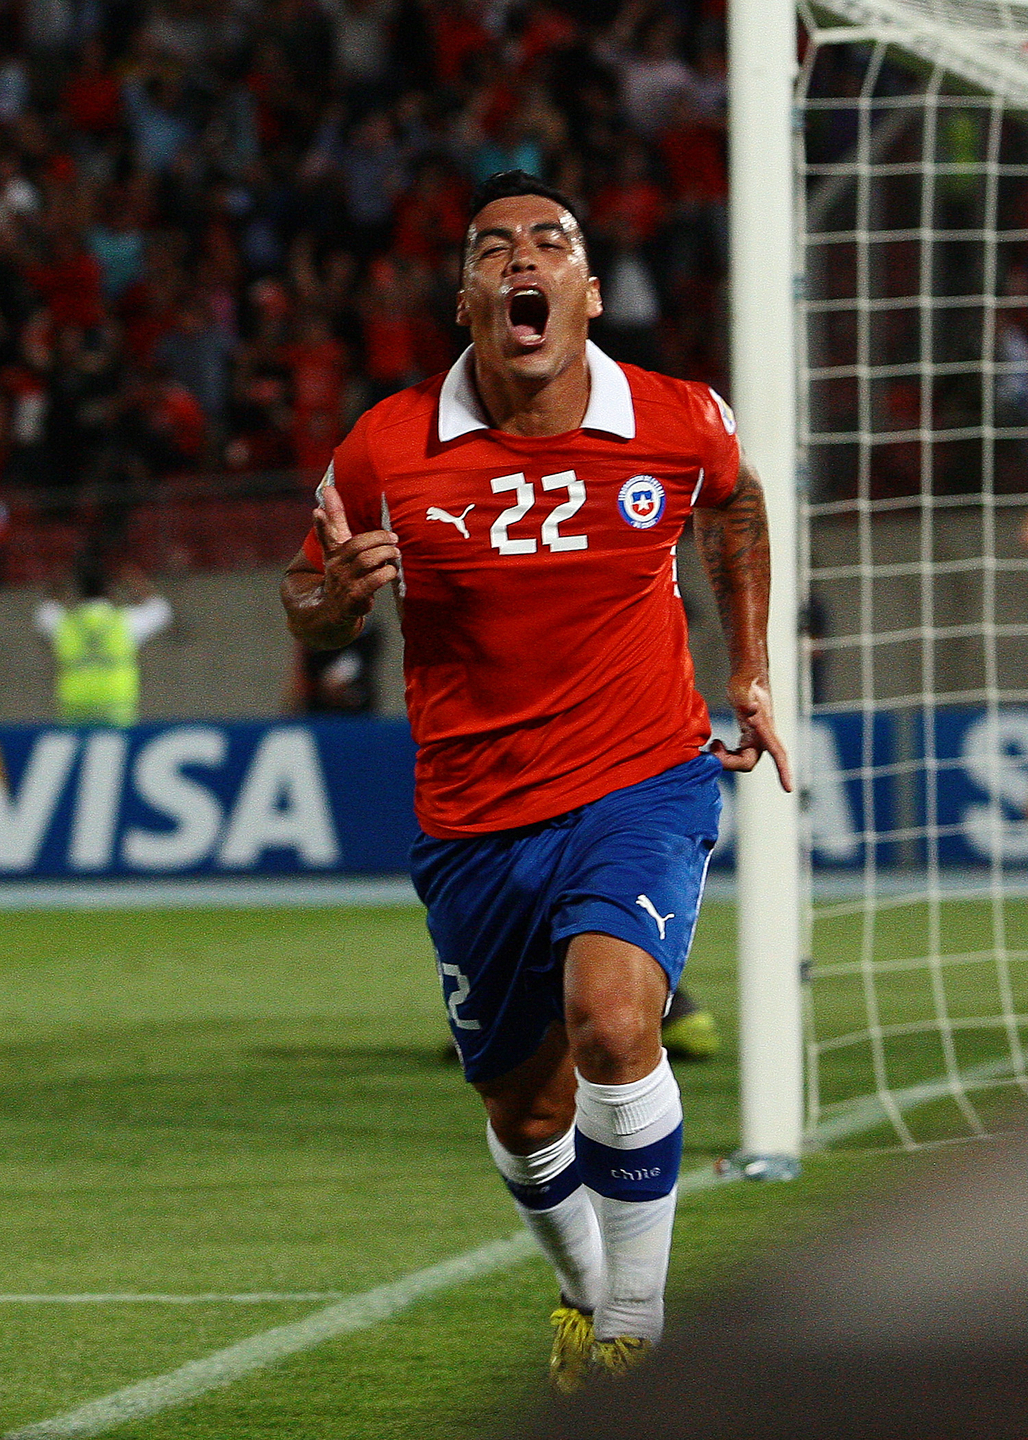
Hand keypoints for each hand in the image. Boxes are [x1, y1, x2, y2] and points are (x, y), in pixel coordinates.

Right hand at [313, 479, 399, 623]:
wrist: (332, 613)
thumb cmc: (341, 574)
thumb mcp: (337, 548)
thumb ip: (336, 520)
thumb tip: (328, 489)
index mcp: (333, 553)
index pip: (325, 535)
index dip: (321, 524)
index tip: (316, 510)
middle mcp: (336, 567)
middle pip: (357, 546)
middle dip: (379, 538)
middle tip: (394, 537)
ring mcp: (344, 583)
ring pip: (366, 562)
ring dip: (385, 554)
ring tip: (396, 552)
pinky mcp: (354, 599)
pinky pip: (372, 583)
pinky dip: (385, 574)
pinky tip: (392, 571)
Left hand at [709, 675, 793, 792]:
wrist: (748, 677)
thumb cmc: (745, 682)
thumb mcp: (741, 689)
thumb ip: (745, 700)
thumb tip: (751, 711)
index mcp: (765, 729)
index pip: (778, 754)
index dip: (783, 771)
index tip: (788, 789)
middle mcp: (764, 737)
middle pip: (748, 763)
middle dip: (729, 762)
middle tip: (711, 749)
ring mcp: (757, 739)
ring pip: (743, 761)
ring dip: (726, 759)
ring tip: (714, 745)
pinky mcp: (749, 737)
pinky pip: (739, 755)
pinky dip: (727, 755)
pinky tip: (717, 745)